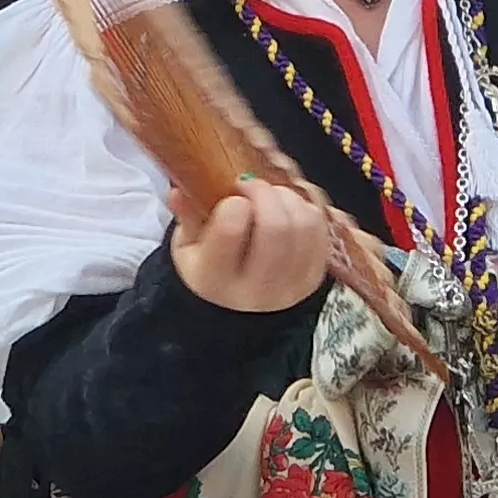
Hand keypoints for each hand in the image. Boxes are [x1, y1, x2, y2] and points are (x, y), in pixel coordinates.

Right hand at [167, 177, 334, 313]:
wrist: (236, 311)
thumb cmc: (208, 271)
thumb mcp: (186, 248)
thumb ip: (186, 218)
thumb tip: (178, 193)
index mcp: (214, 280)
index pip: (231, 230)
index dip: (235, 203)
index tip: (232, 198)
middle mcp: (255, 290)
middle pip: (276, 227)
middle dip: (265, 193)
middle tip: (250, 185)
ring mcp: (290, 287)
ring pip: (303, 226)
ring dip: (287, 198)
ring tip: (269, 196)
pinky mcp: (313, 279)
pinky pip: (320, 231)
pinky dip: (307, 209)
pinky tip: (288, 208)